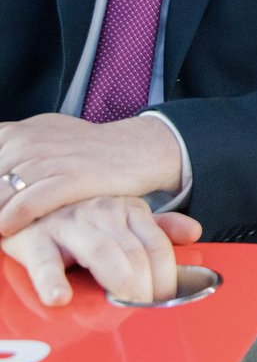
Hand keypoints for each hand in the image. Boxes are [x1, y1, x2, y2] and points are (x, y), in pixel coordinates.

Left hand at [0, 114, 181, 235]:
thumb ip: (14, 152)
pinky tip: (9, 229)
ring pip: (0, 194)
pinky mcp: (71, 178)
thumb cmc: (88, 151)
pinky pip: (26, 204)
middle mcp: (29, 141)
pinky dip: (11, 220)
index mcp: (19, 131)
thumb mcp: (46, 137)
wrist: (138, 148)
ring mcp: (50, 158)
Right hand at [0, 196, 199, 306]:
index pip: (157, 245)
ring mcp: (71, 225)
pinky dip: (53, 281)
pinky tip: (60, 298)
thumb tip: (195, 233)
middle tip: (145, 309)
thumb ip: (160, 227)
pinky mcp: (37, 240)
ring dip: (117, 281)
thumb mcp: (125, 217)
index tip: (166, 300)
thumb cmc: (85, 219)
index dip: (166, 275)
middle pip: (134, 252)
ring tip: (122, 305)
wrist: (33, 205)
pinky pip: (46, 262)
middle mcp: (104, 213)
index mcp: (130, 210)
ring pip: (101, 253)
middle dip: (144, 286)